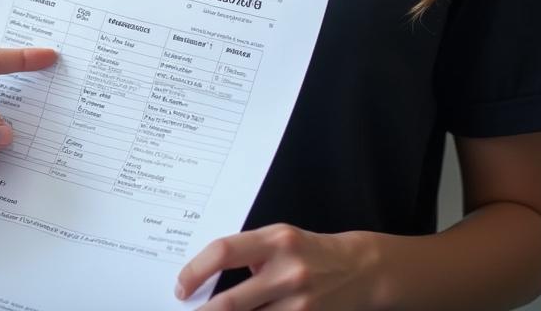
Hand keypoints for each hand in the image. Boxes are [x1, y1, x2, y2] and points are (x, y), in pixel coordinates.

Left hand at [175, 224, 380, 309]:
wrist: (360, 269)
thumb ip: (247, 254)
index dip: (196, 271)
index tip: (181, 286)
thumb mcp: (278, 238)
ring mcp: (300, 303)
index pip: (224, 252)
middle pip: (232, 302)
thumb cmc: (307, 250)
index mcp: (274, 240)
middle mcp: (287, 271)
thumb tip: (206, 279)